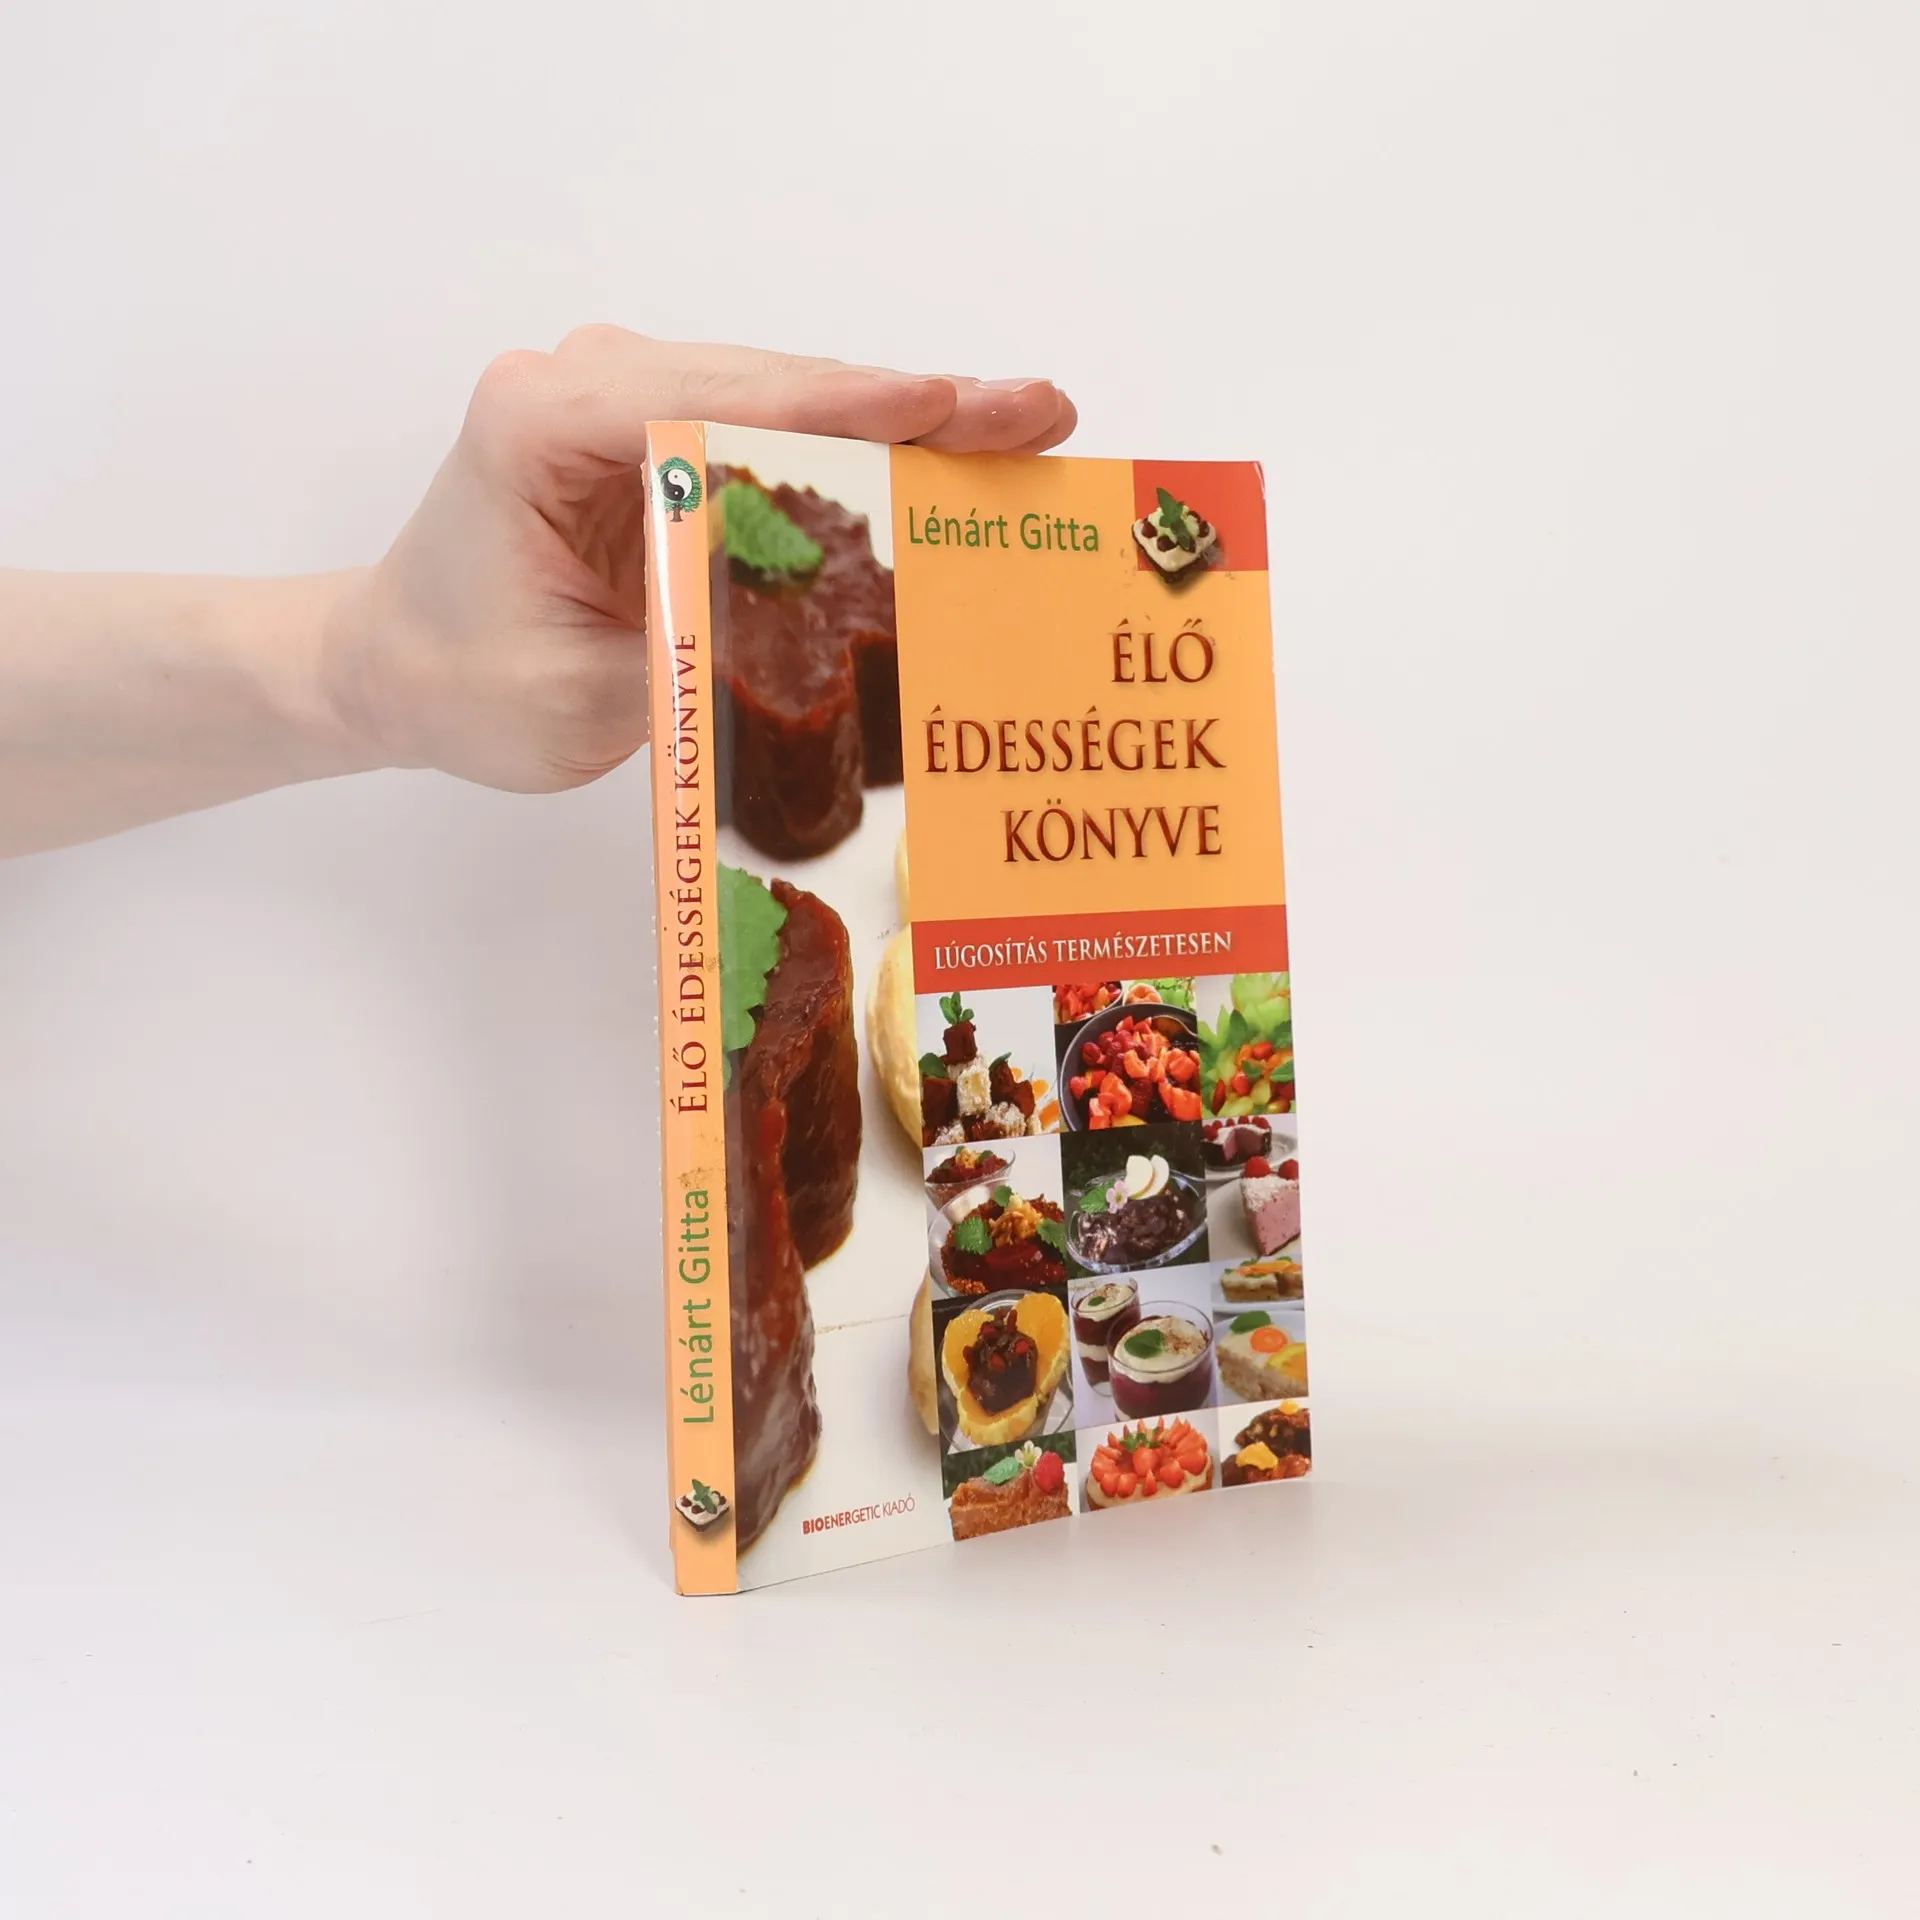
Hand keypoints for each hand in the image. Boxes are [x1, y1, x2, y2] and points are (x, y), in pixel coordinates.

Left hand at [320, 330, 1076, 792]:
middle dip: (911, 405)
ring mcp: (627, 398)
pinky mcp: (659, 434)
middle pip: (775, 384)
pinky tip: (944, 457)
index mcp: (543, 423)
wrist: (396, 668)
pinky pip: (772, 431)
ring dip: (902, 421)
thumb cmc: (461, 683)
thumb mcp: (577, 698)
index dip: (847, 408)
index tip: (949, 407)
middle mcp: (586, 383)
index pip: (718, 403)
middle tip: (1036, 413)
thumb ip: (696, 648)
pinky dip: (857, 449)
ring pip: (787, 397)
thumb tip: (823, 624)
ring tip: (1017, 430)